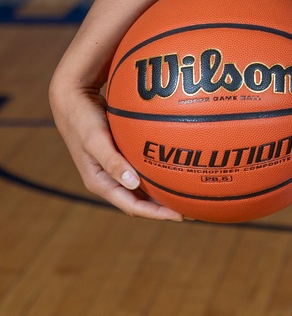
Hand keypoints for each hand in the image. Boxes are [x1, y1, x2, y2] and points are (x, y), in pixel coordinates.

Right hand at [49, 71, 183, 220]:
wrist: (73, 98)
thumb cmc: (83, 119)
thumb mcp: (95, 140)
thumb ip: (112, 161)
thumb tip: (133, 183)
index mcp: (100, 182)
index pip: (133, 206)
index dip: (157, 213)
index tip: (180, 216)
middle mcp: (109, 179)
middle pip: (141, 201)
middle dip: (165, 208)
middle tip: (193, 210)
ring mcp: (115, 168)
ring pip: (143, 187)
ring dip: (163, 192)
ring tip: (189, 194)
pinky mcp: (120, 156)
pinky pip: (143, 170)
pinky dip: (158, 173)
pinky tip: (176, 168)